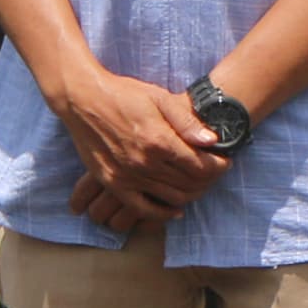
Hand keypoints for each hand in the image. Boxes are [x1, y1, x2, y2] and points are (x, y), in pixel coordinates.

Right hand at [49, 63, 230, 234]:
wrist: (82, 98)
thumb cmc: (123, 93)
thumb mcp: (159, 98)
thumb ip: (186, 121)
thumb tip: (212, 140)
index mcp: (159, 140)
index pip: (200, 166)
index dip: (218, 166)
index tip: (224, 161)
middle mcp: (144, 163)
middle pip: (189, 183)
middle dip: (208, 180)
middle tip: (214, 172)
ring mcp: (127, 176)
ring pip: (171, 197)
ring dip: (190, 194)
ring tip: (198, 184)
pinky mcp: (113, 183)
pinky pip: (142, 209)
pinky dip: (162, 214)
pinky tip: (174, 210)